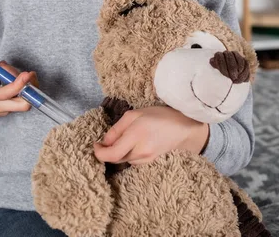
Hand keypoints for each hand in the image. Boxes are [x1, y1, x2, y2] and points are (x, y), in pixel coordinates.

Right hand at [0, 48, 38, 122]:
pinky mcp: (9, 110)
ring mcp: (6, 110)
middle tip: (28, 74)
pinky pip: (21, 98)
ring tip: (8, 70)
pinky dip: (21, 87)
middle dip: (31, 89)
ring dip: (25, 84)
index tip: (27, 74)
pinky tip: (9, 76)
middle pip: (24, 104)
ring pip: (24, 100)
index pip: (7, 93)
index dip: (19, 83)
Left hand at [93, 106, 208, 165]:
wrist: (183, 127)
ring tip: (124, 138)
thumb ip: (117, 129)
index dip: (99, 153)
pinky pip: (133, 161)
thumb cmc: (159, 116)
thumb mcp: (134, 114)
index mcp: (136, 135)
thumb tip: (104, 142)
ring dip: (118, 152)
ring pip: (124, 160)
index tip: (95, 145)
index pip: (112, 154)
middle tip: (106, 140)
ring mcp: (147, 160)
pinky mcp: (150, 163)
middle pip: (116, 159)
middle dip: (108, 151)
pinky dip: (128, 154)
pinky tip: (133, 143)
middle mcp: (141, 151)